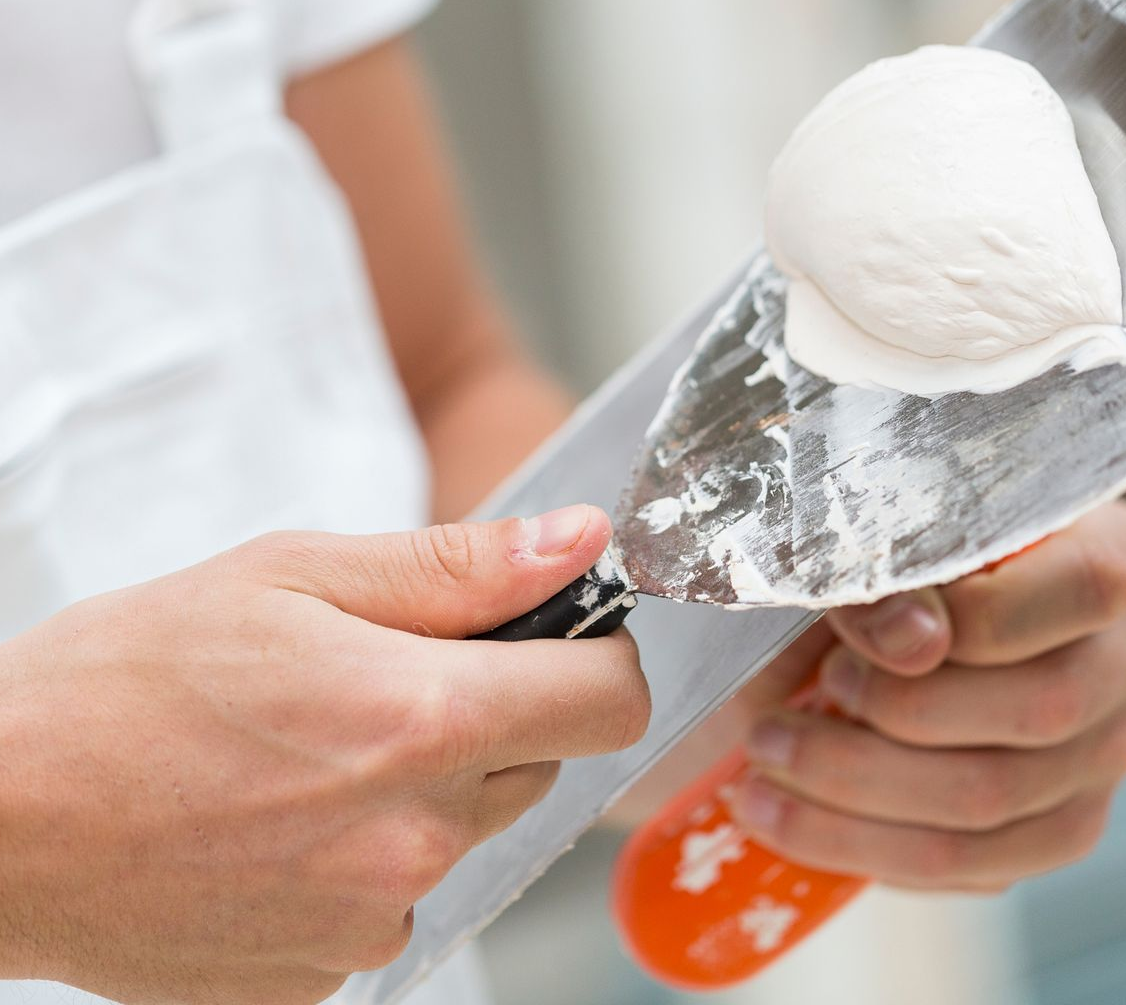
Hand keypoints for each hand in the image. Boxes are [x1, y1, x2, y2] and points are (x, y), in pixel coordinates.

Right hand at [0, 506, 648, 1003]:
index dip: (598, 654)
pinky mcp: (323, 976)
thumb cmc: (132, 675)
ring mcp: (370, 924)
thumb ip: (461, 567)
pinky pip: (398, 893)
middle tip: (388, 670)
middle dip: (496, 706)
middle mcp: (415, 841)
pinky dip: (370, 847)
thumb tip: (582, 544)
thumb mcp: (298, 576)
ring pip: (469, 825)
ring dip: (429, 777)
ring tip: (317, 741)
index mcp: (421, 724)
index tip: (555, 632)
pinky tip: (284, 812)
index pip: (611, 704)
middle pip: (540, 760)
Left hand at [730, 501, 1125, 891]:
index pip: (1085, 588)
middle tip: (798, 695)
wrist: (842, 623)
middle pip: (1042, 707)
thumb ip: (884, 572)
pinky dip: (866, 846)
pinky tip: (783, 816)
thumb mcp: (858, 538)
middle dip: (893, 712)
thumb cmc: (859, 557)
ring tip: (763, 760)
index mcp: (1102, 544)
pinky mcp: (1062, 824)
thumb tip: (915, 642)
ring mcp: (1105, 747)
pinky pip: (979, 864)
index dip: (972, 617)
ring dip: (856, 788)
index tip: (850, 632)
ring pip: (995, 798)